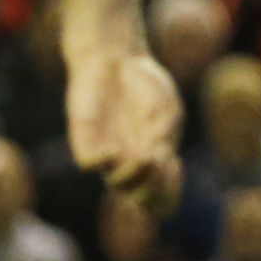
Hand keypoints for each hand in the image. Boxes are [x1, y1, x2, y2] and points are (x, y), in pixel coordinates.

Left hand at [66, 47, 183, 210]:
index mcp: (156, 159)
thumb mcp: (166, 111)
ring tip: (145, 158)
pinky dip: (103, 164)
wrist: (116, 60)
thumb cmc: (146, 86)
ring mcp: (109, 153)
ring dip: (134, 178)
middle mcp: (131, 162)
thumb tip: (156, 163)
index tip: (175, 166)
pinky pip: (90, 164)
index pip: (163, 194)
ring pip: (118, 185)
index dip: (170, 192)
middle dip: (155, 194)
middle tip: (161, 168)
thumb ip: (164, 138)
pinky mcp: (85, 140)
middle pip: (143, 199)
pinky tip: (114, 152)